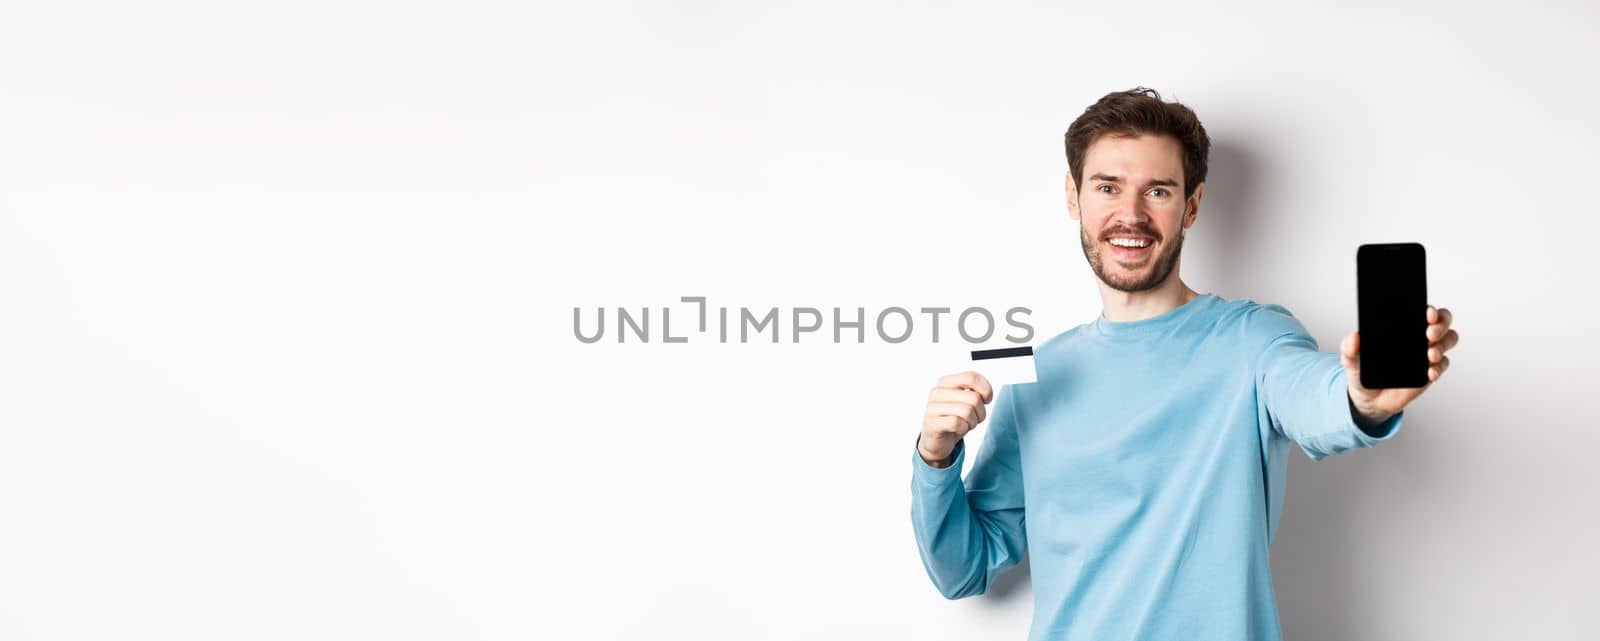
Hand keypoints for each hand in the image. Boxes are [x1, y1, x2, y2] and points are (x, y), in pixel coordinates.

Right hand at [919, 371, 994, 467]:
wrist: (936, 441)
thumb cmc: (954, 418)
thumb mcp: (967, 402)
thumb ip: (976, 392)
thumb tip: (986, 395)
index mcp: (945, 382)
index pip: (972, 377)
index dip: (986, 390)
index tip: (986, 400)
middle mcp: (937, 392)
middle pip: (973, 397)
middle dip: (981, 412)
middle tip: (975, 418)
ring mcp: (932, 408)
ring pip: (967, 411)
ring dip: (973, 422)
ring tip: (966, 424)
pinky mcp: (931, 424)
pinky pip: (957, 423)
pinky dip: (963, 429)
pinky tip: (957, 430)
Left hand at [1341, 304, 1458, 425]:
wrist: (1369, 399)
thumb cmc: (1363, 371)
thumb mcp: (1351, 359)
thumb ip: (1349, 348)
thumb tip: (1354, 337)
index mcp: (1402, 326)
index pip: (1422, 309)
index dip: (1429, 308)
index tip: (1425, 313)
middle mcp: (1419, 336)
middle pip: (1443, 321)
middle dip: (1440, 324)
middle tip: (1428, 334)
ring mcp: (1427, 353)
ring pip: (1449, 340)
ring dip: (1443, 345)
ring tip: (1429, 355)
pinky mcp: (1430, 372)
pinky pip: (1443, 365)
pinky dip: (1439, 368)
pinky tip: (1429, 373)